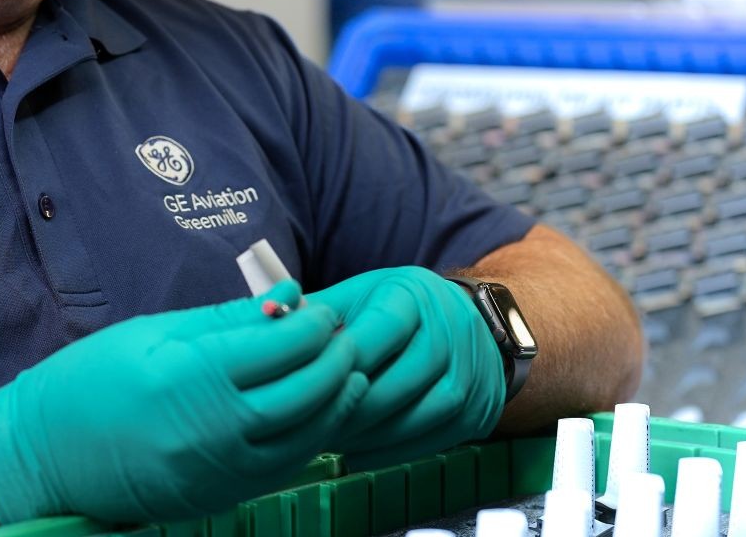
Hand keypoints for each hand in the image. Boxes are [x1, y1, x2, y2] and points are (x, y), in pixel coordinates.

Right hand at [0, 281, 367, 523]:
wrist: (41, 456)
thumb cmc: (88, 383)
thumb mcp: (153, 333)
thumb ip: (228, 319)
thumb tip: (290, 297)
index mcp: (191, 376)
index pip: (284, 346)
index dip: (315, 324)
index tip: (321, 307)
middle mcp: (210, 429)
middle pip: (307, 392)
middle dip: (337, 359)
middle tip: (342, 335)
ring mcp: (217, 471)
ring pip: (306, 437)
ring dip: (336, 403)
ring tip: (344, 372)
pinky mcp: (217, 497)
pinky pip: (282, 468)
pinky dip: (309, 437)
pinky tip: (315, 413)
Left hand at [302, 267, 504, 469]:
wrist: (474, 323)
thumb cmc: (400, 309)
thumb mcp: (360, 294)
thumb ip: (317, 313)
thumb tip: (268, 323)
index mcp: (411, 296)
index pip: (375, 335)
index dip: (339, 366)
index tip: (306, 385)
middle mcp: (448, 331)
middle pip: (395, 383)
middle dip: (349, 409)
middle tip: (311, 424)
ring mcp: (469, 373)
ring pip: (415, 416)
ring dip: (369, 436)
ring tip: (332, 439)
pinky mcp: (477, 410)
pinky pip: (430, 440)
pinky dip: (390, 451)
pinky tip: (360, 451)